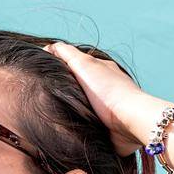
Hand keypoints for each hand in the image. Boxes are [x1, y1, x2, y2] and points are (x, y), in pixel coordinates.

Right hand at [43, 41, 148, 157]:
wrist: (129, 121)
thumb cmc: (108, 91)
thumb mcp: (85, 64)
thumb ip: (66, 53)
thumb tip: (49, 47)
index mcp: (99, 69)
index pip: (74, 64)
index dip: (58, 67)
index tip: (44, 74)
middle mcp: (103, 86)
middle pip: (76, 86)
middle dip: (61, 90)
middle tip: (45, 95)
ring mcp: (105, 107)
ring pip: (79, 106)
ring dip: (68, 109)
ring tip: (53, 112)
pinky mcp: (105, 126)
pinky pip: (86, 124)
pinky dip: (77, 124)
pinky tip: (68, 125)